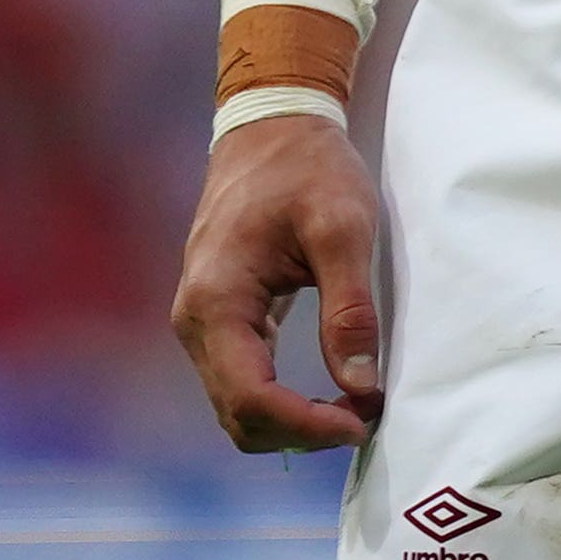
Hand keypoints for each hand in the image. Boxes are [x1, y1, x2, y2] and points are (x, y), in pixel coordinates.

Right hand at [171, 113, 387, 451]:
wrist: (271, 129)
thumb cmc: (308, 169)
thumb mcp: (343, 228)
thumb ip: (351, 308)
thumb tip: (361, 385)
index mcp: (216, 301)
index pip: (250, 396)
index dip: (304, 424)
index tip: (362, 421)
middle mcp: (194, 321)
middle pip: (237, 413)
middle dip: (300, 431)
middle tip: (366, 418)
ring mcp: (201, 323)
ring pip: (236, 405)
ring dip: (291, 422)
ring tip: (355, 408)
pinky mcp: (219, 319)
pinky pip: (242, 381)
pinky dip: (281, 401)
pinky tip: (329, 393)